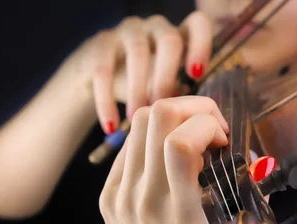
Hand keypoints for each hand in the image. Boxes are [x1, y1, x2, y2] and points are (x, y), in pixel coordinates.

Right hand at [71, 12, 212, 134]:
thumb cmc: (142, 85)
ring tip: (136, 118)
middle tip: (161, 109)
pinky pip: (104, 71)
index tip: (196, 75)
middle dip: (168, 77)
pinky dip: (107, 102)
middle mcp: (155, 27)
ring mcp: (128, 31)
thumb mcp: (164, 88)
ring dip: (138, 90)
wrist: (95, 78)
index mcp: (178, 35)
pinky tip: (111, 126)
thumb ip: (180, 98)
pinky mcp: (101, 43)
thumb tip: (196, 124)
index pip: (198, 23)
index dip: (201, 45)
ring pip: (138, 52)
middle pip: (169, 40)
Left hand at [99, 96, 234, 223]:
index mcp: (179, 214)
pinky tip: (168, 158)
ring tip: (192, 141)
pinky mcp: (108, 202)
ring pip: (138, 127)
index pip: (180, 140)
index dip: (209, 123)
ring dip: (171, 120)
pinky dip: (150, 140)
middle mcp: (142, 200)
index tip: (226, 139)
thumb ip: (243, 193)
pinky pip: (127, 151)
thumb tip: (246, 153)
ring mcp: (119, 199)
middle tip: (212, 129)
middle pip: (154, 116)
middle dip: (191, 107)